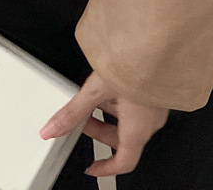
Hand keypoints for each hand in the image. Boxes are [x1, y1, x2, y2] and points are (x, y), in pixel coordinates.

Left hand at [39, 69, 168, 177]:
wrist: (159, 42)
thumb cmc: (138, 65)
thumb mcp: (96, 90)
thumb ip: (72, 112)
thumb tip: (53, 127)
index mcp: (138, 129)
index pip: (124, 163)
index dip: (106, 169)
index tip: (93, 166)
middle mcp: (151, 120)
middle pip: (123, 139)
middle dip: (100, 131)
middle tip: (84, 121)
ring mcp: (157, 104)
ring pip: (132, 119)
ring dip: (111, 111)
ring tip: (96, 95)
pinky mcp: (159, 88)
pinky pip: (140, 104)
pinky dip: (123, 99)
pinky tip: (113, 82)